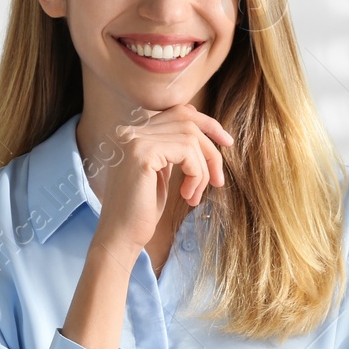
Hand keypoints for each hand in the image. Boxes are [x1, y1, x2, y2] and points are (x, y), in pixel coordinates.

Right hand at [95, 103, 234, 251]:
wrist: (120, 236)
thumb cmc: (142, 210)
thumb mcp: (161, 173)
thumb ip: (174, 150)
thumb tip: (207, 135)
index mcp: (135, 132)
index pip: (180, 112)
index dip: (208, 124)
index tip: (227, 142)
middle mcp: (131, 130)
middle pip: (189, 122)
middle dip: (211, 150)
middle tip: (219, 180)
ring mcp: (135, 139)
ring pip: (192, 139)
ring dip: (203, 170)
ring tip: (194, 196)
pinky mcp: (142, 152)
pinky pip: (188, 152)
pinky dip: (197, 175)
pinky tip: (186, 196)